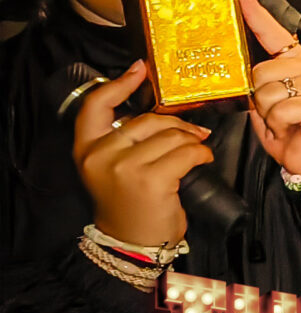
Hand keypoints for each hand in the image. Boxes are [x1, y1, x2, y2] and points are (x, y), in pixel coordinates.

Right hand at [73, 60, 211, 247]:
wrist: (131, 242)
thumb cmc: (129, 202)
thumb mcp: (112, 167)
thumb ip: (124, 140)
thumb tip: (160, 112)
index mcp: (86, 148)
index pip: (96, 106)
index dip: (119, 84)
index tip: (140, 69)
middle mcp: (100, 155)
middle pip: (148, 120)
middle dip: (178, 125)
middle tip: (194, 133)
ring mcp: (124, 167)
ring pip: (172, 136)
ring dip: (193, 142)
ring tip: (197, 151)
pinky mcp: (151, 179)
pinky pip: (187, 152)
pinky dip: (202, 154)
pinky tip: (202, 160)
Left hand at [240, 0, 300, 175]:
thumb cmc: (296, 133)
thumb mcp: (270, 106)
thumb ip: (259, 86)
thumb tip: (243, 77)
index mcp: (300, 65)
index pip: (274, 33)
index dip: (255, 11)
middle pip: (260, 70)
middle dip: (259, 98)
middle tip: (277, 115)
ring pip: (267, 90)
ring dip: (268, 113)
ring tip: (287, 123)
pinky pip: (281, 108)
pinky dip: (280, 124)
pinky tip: (295, 127)